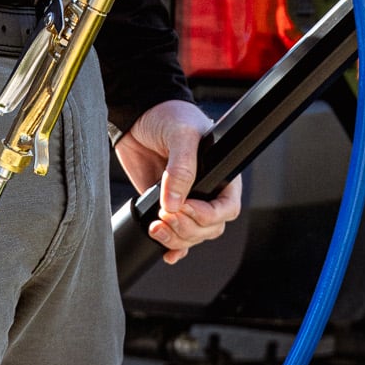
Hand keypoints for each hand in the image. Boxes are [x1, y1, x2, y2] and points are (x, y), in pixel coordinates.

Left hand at [113, 100, 241, 265]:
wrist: (137, 114)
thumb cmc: (168, 114)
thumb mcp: (181, 135)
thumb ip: (181, 169)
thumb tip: (174, 203)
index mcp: (220, 173)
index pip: (227, 207)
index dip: (208, 215)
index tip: (185, 208)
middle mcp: (205, 190)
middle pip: (209, 228)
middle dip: (188, 228)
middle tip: (166, 214)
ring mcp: (185, 200)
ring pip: (191, 235)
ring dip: (176, 238)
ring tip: (156, 226)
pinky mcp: (164, 206)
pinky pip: (175, 236)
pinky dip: (171, 246)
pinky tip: (165, 251)